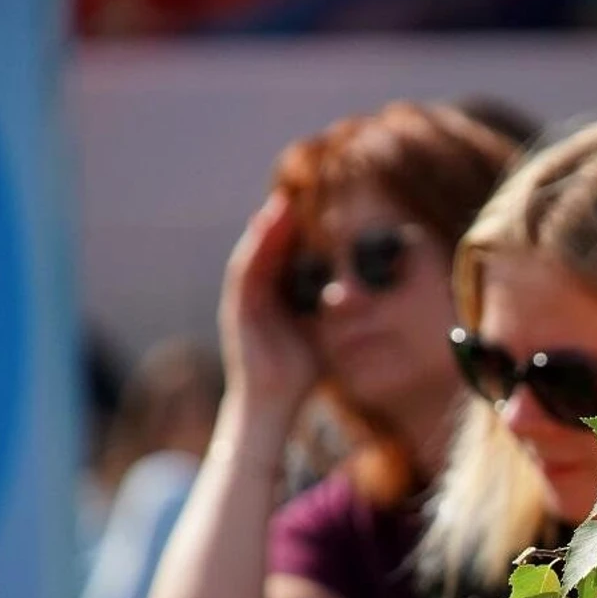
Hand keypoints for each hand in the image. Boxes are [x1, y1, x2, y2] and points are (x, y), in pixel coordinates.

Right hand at [219, 193, 317, 424]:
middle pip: (266, 252)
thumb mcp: (323, 332)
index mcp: (276, 299)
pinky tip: (264, 231)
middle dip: (278, 225)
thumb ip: (332, 310)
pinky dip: (254, 251)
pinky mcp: (237, 310)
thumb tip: (359, 295)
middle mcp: (256, 296)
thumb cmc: (301, 372)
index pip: (284, 259)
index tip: (311, 210)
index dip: (294, 235)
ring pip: (252, 256)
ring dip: (264, 231)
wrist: (275, 401)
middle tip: (292, 196)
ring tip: (279, 207)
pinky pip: (245, 273)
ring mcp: (244, 302)